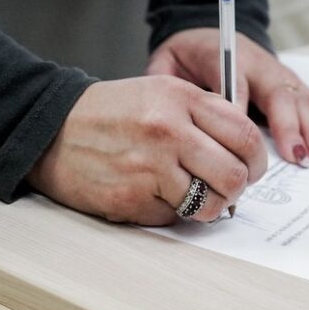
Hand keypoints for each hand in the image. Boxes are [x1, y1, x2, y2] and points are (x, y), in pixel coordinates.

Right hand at [27, 76, 266, 224]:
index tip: (251, 167)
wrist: (51, 131)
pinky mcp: (133, 197)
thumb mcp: (159, 93)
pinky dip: (171, 212)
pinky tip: (153, 195)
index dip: (257, 159)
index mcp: (181, 98)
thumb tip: (243, 152)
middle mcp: (169, 129)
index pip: (246, 135)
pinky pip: (175, 216)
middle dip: (236, 189)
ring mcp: (151, 166)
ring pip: (211, 203)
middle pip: (235, 174)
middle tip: (225, 189)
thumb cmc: (109, 114)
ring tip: (193, 197)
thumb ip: (202, 115)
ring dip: (208, 207)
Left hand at [147, 29, 308, 164]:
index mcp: (226, 57)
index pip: (237, 84)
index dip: (243, 111)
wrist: (207, 31)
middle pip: (278, 95)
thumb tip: (179, 115)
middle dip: (289, 127)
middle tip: (297, 156)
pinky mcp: (292, 83)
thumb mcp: (166, 64)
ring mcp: (279, 74)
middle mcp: (259, 65)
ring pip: (301, 99)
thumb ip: (169, 85)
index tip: (245, 140)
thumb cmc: (186, 56)